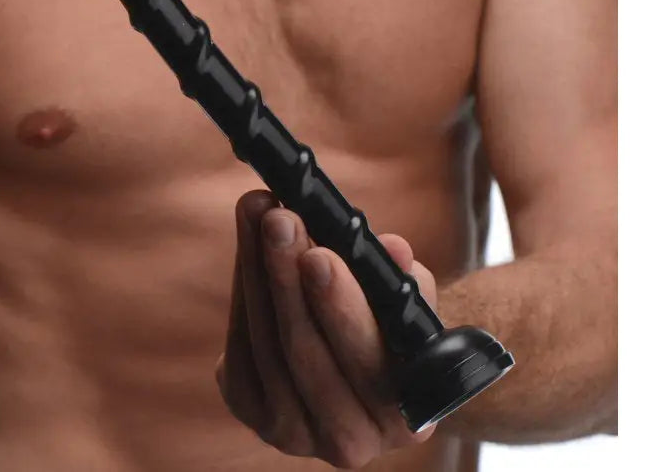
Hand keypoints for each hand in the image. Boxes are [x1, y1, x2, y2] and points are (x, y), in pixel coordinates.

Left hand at [216, 190, 439, 468]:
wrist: (358, 372)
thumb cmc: (392, 330)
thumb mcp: (412, 305)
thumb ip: (408, 281)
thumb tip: (393, 249)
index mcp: (401, 418)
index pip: (367, 359)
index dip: (340, 305)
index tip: (319, 253)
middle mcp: (349, 441)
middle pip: (306, 352)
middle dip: (287, 278)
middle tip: (279, 220)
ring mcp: (294, 434)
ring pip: (266, 345)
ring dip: (258, 271)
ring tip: (259, 211)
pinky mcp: (251, 412)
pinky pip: (240, 345)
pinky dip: (244, 288)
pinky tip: (250, 240)